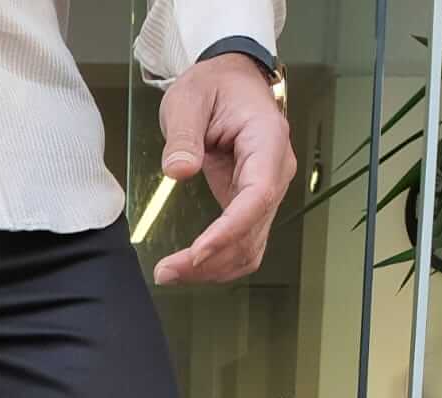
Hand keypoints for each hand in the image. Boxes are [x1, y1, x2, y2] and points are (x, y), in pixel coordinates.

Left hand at [153, 54, 295, 286]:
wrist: (230, 80)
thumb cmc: (213, 85)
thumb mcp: (189, 98)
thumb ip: (183, 134)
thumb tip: (179, 170)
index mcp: (267, 141)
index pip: (257, 196)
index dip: (229, 230)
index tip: (197, 253)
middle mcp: (275, 172)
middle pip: (252, 231)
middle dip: (211, 259)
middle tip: (166, 271)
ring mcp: (267, 193)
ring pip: (250, 247)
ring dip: (214, 269)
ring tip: (171, 273)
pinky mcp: (252, 206)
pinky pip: (243, 244)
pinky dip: (218, 263)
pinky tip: (189, 267)